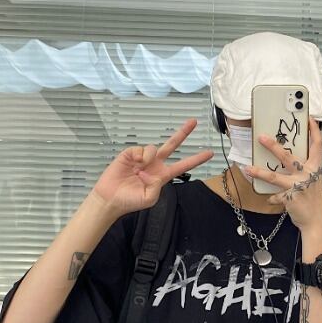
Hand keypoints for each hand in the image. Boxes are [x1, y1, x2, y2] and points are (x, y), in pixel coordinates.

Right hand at [93, 118, 212, 219]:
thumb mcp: (149, 198)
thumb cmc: (130, 200)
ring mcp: (143, 158)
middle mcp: (155, 164)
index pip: (183, 165)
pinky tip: (133, 164)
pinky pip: (141, 149)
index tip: (210, 153)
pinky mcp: (130, 153)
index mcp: (163, 175)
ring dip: (149, 158)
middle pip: (172, 145)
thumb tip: (153, 171)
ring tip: (138, 171)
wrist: (111, 198)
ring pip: (154, 148)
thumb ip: (157, 187)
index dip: (196, 159)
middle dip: (183, 133)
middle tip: (194, 121)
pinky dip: (139, 156)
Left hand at [244, 118, 321, 232]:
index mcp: (316, 168)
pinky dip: (273, 197)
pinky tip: (270, 199)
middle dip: (274, 146)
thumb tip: (292, 160)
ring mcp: (298, 186)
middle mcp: (307, 174)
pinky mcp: (290, 197)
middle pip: (288, 156)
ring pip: (275, 176)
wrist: (316, 221)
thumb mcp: (314, 181)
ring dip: (260, 172)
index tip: (308, 118)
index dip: (314, 130)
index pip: (317, 145)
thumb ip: (304, 170)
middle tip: (261, 137)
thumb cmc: (314, 201)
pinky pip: (276, 195)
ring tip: (249, 168)